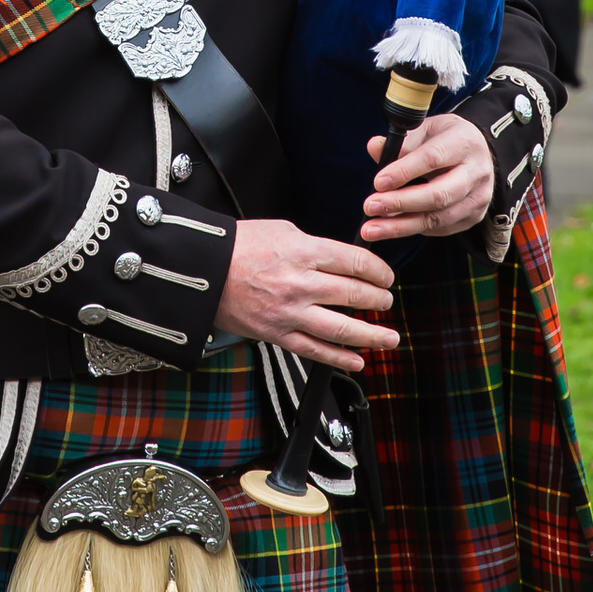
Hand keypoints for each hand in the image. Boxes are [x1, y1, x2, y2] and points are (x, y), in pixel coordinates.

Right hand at [213, 218, 397, 372]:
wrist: (203, 270)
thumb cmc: (240, 246)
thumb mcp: (282, 230)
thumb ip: (315, 247)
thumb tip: (342, 260)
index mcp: (303, 252)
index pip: (354, 261)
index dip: (377, 270)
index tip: (385, 276)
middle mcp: (299, 284)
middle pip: (353, 293)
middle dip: (378, 299)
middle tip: (387, 300)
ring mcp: (289, 312)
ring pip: (340, 328)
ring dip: (371, 334)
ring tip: (390, 337)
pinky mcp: (277, 334)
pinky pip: (314, 350)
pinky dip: (339, 357)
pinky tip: (357, 360)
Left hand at [361, 114, 494, 242]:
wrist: (477, 153)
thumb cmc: (446, 139)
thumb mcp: (425, 129)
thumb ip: (401, 141)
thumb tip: (374, 147)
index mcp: (463, 143)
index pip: (432, 159)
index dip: (404, 172)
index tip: (378, 182)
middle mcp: (475, 172)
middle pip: (438, 195)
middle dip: (400, 203)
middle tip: (371, 207)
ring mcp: (477, 197)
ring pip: (438, 218)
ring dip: (402, 225)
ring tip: (373, 228)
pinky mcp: (473, 216)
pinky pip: (440, 228)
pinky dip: (414, 229)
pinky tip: (393, 227)